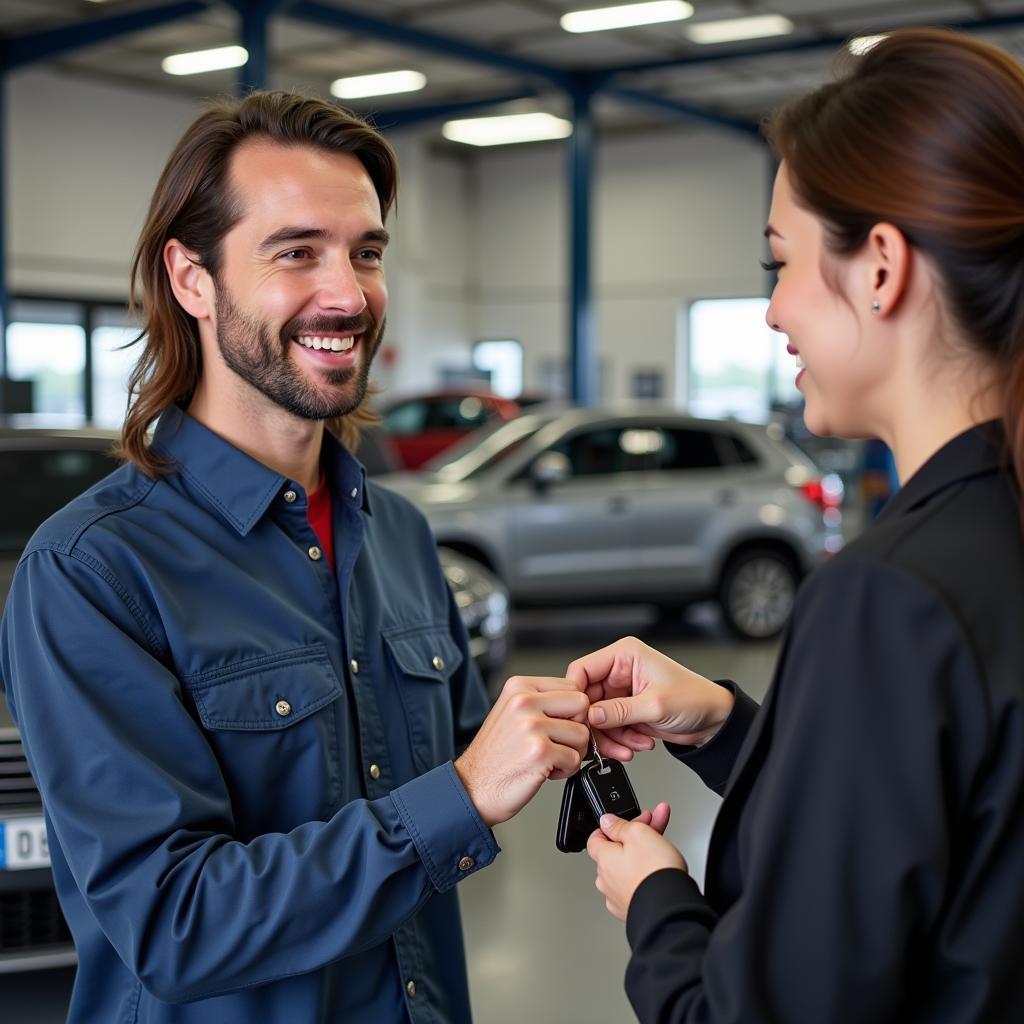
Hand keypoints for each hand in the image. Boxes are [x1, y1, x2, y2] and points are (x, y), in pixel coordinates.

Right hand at [455, 676, 589, 827]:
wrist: (472, 787)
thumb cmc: (495, 755)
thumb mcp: (513, 713)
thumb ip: (543, 701)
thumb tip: (580, 703)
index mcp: (519, 687)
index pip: (572, 686)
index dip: (572, 710)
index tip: (558, 725)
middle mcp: (524, 701)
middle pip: (581, 705)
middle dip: (577, 727)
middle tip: (558, 742)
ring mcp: (531, 726)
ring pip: (582, 734)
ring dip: (571, 752)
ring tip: (548, 757)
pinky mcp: (539, 752)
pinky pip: (575, 759)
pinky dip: (565, 770)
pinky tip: (544, 770)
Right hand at [565, 636, 733, 759]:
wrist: (714, 720)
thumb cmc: (695, 698)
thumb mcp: (655, 705)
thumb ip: (619, 711)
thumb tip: (591, 716)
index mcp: (625, 656)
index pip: (583, 669)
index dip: (576, 694)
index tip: (579, 716)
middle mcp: (620, 672)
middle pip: (587, 698)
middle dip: (597, 724)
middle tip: (603, 741)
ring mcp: (621, 693)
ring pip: (596, 718)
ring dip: (611, 737)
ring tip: (629, 747)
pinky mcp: (626, 711)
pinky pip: (609, 729)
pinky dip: (620, 741)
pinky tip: (638, 744)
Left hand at [587, 804, 685, 920]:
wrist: (672, 909)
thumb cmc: (655, 872)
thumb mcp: (638, 833)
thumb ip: (619, 825)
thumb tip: (607, 821)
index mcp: (603, 860)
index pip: (596, 839)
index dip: (612, 827)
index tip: (627, 821)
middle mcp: (606, 881)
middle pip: (618, 851)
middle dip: (637, 835)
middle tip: (655, 823)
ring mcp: (619, 897)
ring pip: (629, 867)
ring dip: (644, 854)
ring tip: (664, 845)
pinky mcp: (634, 908)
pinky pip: (636, 884)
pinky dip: (646, 875)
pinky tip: (660, 870)